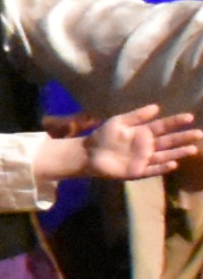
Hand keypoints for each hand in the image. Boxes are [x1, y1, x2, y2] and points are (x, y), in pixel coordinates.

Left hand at [74, 107, 202, 184]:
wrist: (88, 153)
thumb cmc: (103, 136)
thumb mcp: (119, 122)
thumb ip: (137, 116)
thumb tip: (157, 107)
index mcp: (143, 132)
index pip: (163, 126)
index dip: (175, 122)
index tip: (189, 117)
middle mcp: (147, 146)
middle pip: (168, 141)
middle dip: (183, 138)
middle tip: (199, 134)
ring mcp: (143, 159)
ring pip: (164, 155)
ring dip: (178, 153)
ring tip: (193, 148)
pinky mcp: (137, 171)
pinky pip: (152, 170)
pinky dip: (162, 167)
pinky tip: (173, 164)